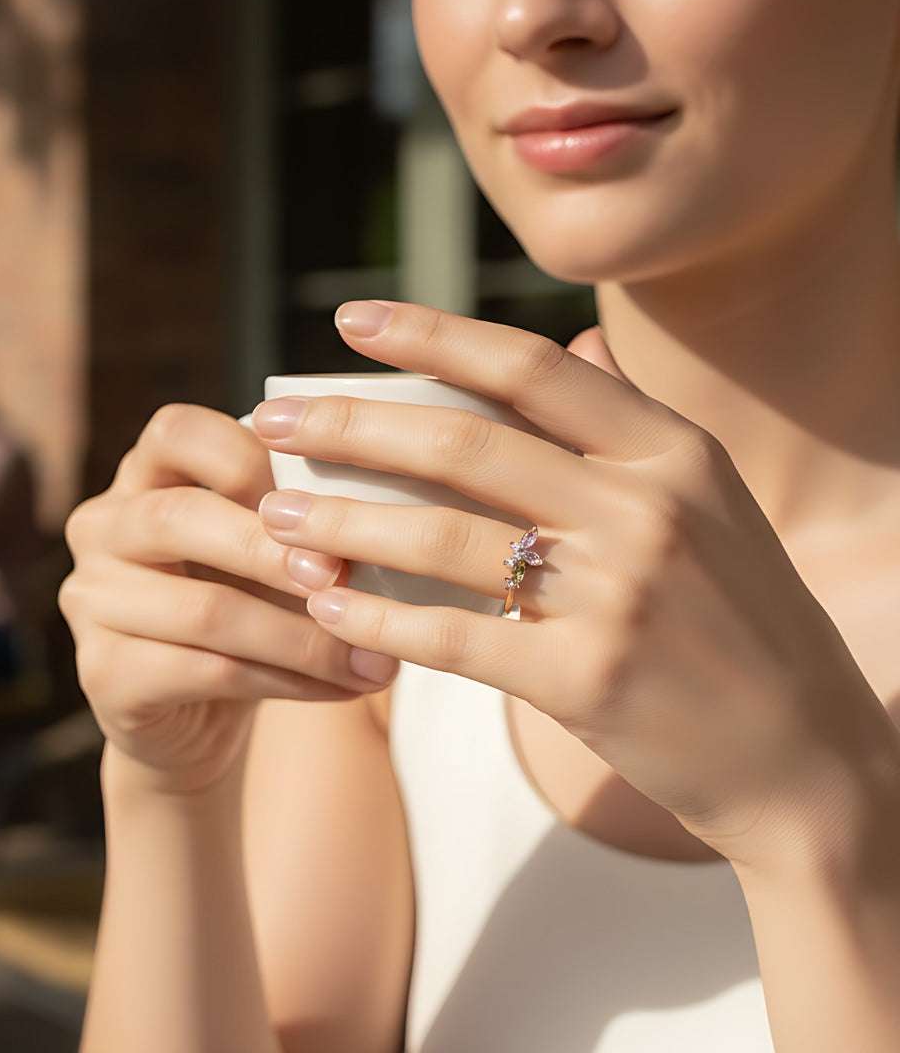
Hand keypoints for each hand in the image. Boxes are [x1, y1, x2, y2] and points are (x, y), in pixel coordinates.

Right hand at [58, 404, 400, 796]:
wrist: (196, 715)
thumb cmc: (248, 607)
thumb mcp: (268, 552)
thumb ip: (299, 520)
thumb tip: (384, 514)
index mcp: (143, 476)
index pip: (177, 433)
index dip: (249, 455)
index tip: (323, 495)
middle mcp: (102, 528)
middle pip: (181, 517)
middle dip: (274, 549)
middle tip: (344, 576)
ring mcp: (92, 602)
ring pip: (205, 609)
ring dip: (302, 635)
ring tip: (373, 656)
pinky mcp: (104, 674)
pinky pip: (208, 671)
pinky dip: (288, 680)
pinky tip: (341, 686)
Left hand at [249, 300, 899, 870]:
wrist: (807, 756)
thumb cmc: (743, 622)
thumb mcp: (710, 500)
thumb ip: (632, 423)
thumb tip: (575, 345)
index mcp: (672, 449)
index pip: (526, 368)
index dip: (429, 336)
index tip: (349, 320)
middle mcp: (646, 507)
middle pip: (462, 444)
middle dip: (349, 425)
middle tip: (270, 418)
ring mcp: (619, 594)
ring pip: (443, 538)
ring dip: (344, 520)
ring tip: (274, 514)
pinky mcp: (590, 679)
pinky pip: (456, 637)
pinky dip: (381, 617)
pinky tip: (326, 604)